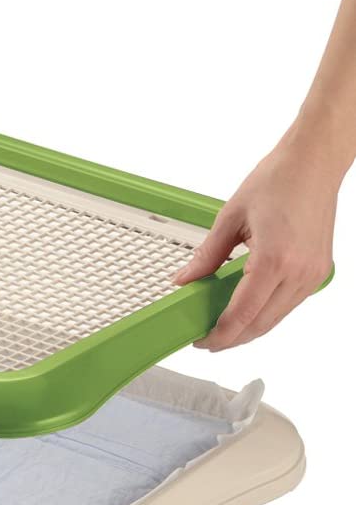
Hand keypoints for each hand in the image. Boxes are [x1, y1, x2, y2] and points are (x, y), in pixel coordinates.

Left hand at [173, 133, 336, 350]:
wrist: (313, 164)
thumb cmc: (276, 181)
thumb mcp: (229, 218)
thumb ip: (207, 255)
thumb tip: (185, 280)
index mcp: (273, 260)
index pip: (242, 315)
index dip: (219, 335)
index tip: (201, 341)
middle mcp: (298, 273)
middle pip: (260, 324)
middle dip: (232, 338)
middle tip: (206, 340)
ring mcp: (312, 275)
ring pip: (276, 319)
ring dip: (249, 328)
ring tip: (222, 327)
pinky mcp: (318, 272)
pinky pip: (288, 304)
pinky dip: (266, 313)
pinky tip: (246, 309)